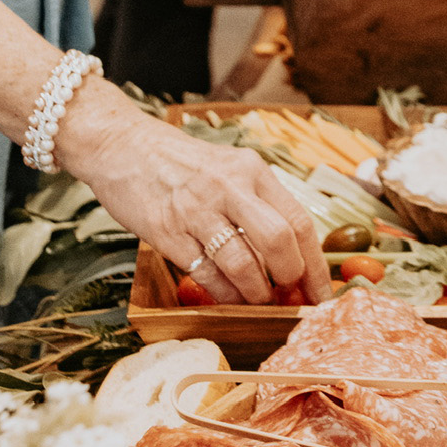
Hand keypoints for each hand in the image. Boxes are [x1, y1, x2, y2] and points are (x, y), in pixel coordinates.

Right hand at [61, 92, 331, 305]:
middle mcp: (229, 188)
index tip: (323, 292)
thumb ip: (259, 202)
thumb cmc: (185, 164)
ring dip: (256, 292)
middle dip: (291, 277)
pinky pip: (206, 274)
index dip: (316, 263)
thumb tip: (294, 253)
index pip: (299, 220)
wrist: (123, 147)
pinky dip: (224, 294)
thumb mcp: (230, 168)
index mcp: (252, 170)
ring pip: (242, 264)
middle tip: (289, 295)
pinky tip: (230, 298)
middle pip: (279, 241)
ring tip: (259, 299)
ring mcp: (197, 211)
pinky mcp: (167, 233)